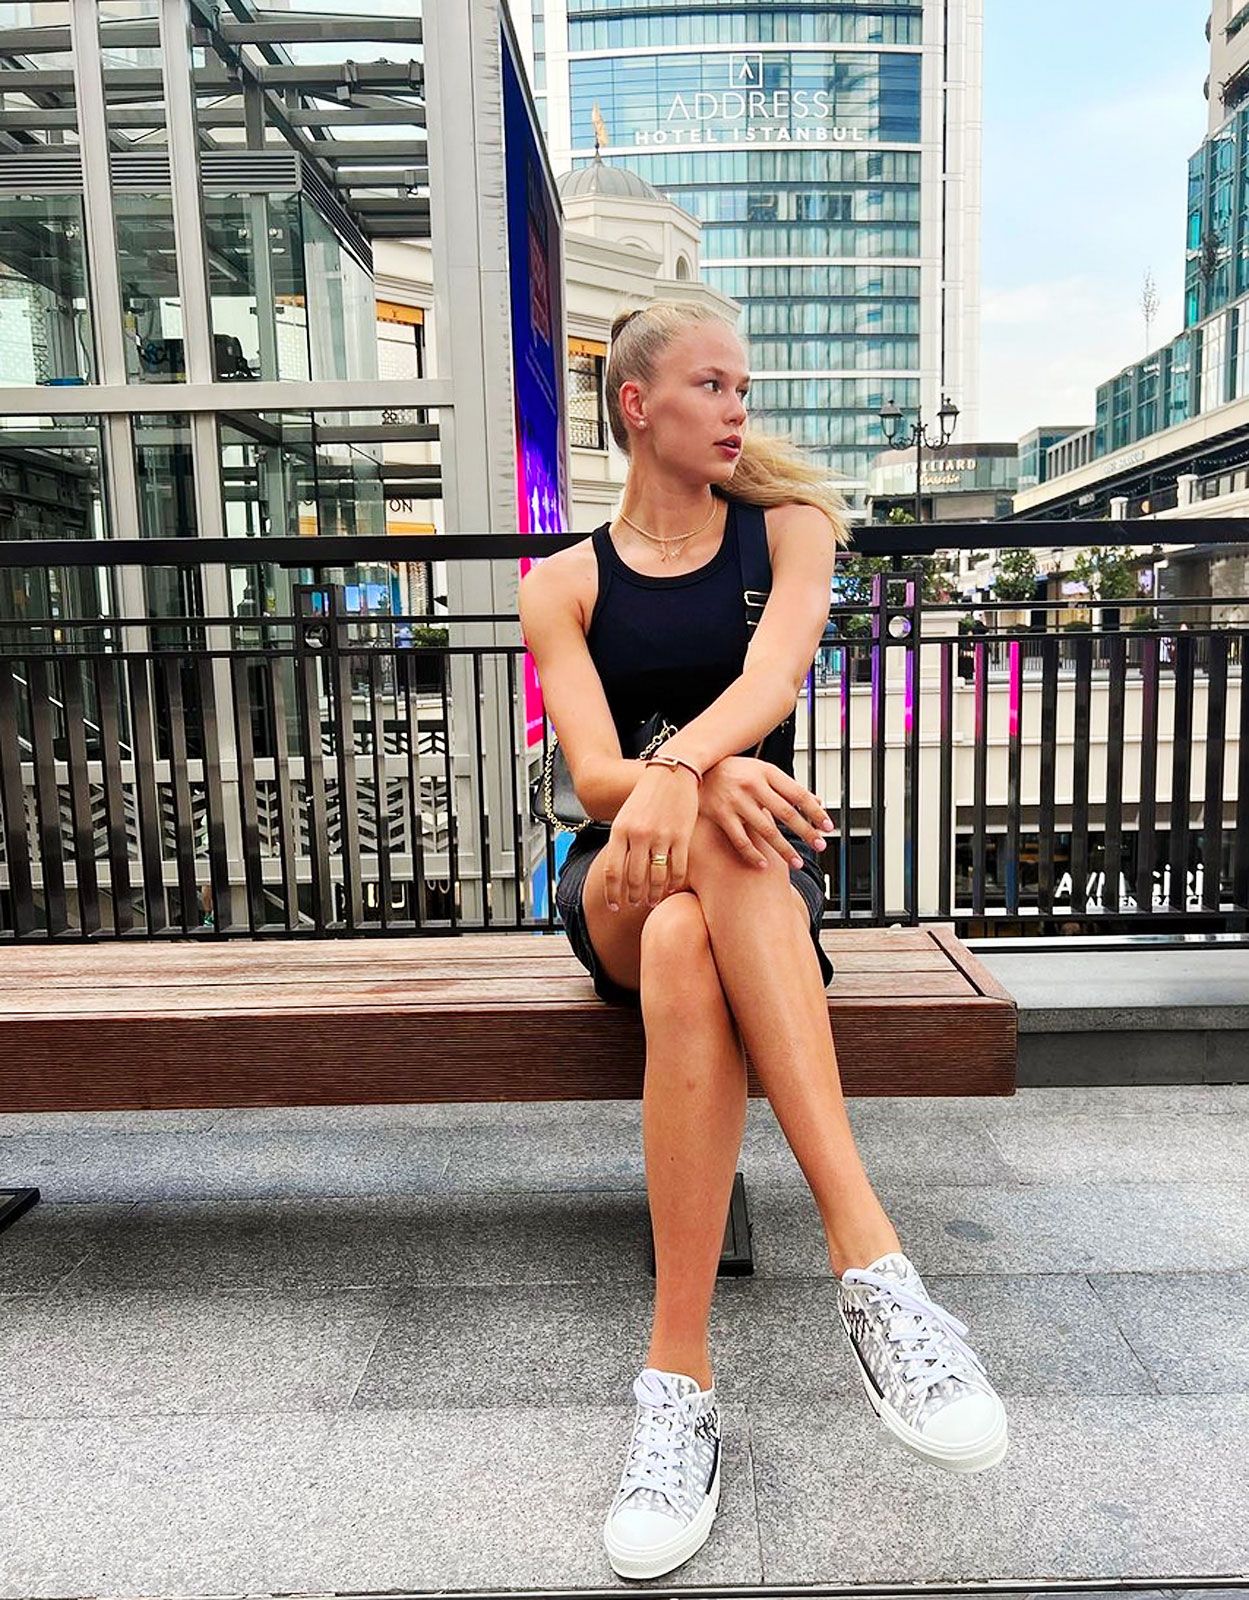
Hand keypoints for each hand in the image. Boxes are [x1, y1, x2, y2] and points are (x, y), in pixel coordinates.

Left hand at [601, 763, 700, 910]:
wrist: (672, 773)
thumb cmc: (646, 797)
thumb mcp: (625, 817)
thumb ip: (620, 842)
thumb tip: (617, 874)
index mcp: (620, 830)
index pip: (613, 872)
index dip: (612, 894)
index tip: (615, 907)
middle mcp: (639, 835)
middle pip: (634, 879)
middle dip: (634, 897)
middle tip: (635, 904)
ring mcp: (661, 836)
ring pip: (656, 877)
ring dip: (653, 895)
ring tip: (651, 901)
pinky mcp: (682, 836)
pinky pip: (677, 869)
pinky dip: (673, 884)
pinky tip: (670, 889)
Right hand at [698, 755, 834, 870]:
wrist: (697, 767)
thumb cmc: (736, 771)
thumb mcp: (764, 771)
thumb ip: (789, 787)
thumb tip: (818, 802)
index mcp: (767, 772)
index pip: (798, 794)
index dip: (815, 811)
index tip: (828, 827)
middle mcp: (752, 785)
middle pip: (786, 813)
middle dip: (806, 831)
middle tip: (820, 845)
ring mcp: (736, 801)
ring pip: (765, 830)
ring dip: (784, 849)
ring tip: (797, 862)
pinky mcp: (721, 815)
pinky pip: (740, 840)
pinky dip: (753, 854)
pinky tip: (764, 864)